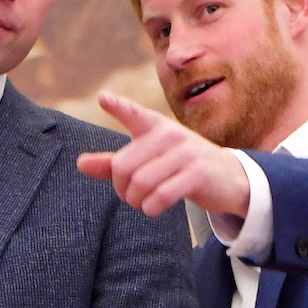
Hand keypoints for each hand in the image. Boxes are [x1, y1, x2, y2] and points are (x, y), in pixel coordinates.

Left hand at [76, 92, 250, 217]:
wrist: (227, 177)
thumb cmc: (179, 166)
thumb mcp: (148, 160)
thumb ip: (113, 163)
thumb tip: (80, 164)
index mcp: (155, 126)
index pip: (133, 113)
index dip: (118, 107)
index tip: (103, 99)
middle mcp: (169, 134)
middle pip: (124, 165)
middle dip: (120, 188)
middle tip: (128, 195)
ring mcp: (186, 152)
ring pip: (141, 182)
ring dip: (135, 200)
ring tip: (140, 203)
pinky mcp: (198, 173)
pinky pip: (161, 195)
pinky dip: (151, 207)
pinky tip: (153, 208)